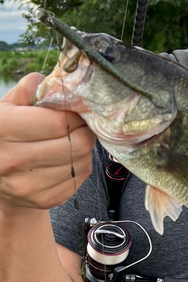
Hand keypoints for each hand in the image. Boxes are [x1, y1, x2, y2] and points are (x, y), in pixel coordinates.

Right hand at [0, 73, 95, 212]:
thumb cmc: (6, 136)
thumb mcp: (8, 108)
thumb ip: (29, 90)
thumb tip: (55, 80)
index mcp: (2, 130)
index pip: (56, 123)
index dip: (73, 115)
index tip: (75, 112)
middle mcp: (12, 160)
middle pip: (76, 145)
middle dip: (85, 132)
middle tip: (81, 126)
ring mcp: (28, 185)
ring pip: (83, 162)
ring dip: (85, 149)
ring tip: (73, 142)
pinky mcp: (45, 200)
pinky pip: (80, 178)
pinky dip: (81, 166)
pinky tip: (68, 160)